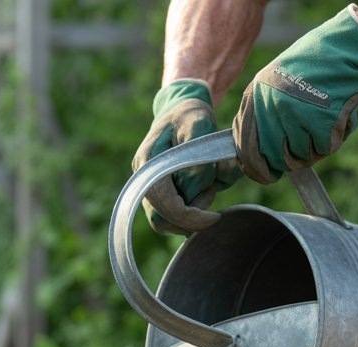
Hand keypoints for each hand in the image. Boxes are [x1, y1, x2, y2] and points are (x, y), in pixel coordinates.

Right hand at [132, 79, 239, 234]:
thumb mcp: (199, 124)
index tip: (214, 216)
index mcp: (148, 162)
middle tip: (212, 191)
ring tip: (208, 186)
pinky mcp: (159, 195)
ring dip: (193, 212)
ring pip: (167, 222)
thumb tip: (194, 189)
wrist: (182, 112)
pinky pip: (173, 217)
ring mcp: (149, 188)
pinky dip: (193, 210)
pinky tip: (203, 190)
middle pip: (162, 220)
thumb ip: (198, 158)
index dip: (189, 217)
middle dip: (192, 215)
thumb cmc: (191, 116)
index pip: (163, 205)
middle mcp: (143, 179)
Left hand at [233, 4, 357, 183]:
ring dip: (313, 147)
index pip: (247, 146)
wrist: (347, 50)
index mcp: (256, 95)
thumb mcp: (277, 83)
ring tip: (322, 120)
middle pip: (274, 157)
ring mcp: (294, 115)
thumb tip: (260, 152)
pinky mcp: (319, 123)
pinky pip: (323, 149)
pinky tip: (335, 117)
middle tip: (303, 149)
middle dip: (288, 161)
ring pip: (300, 156)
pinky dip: (332, 139)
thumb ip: (265, 114)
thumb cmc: (315, 66)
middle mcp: (271, 106)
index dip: (256, 167)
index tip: (266, 175)